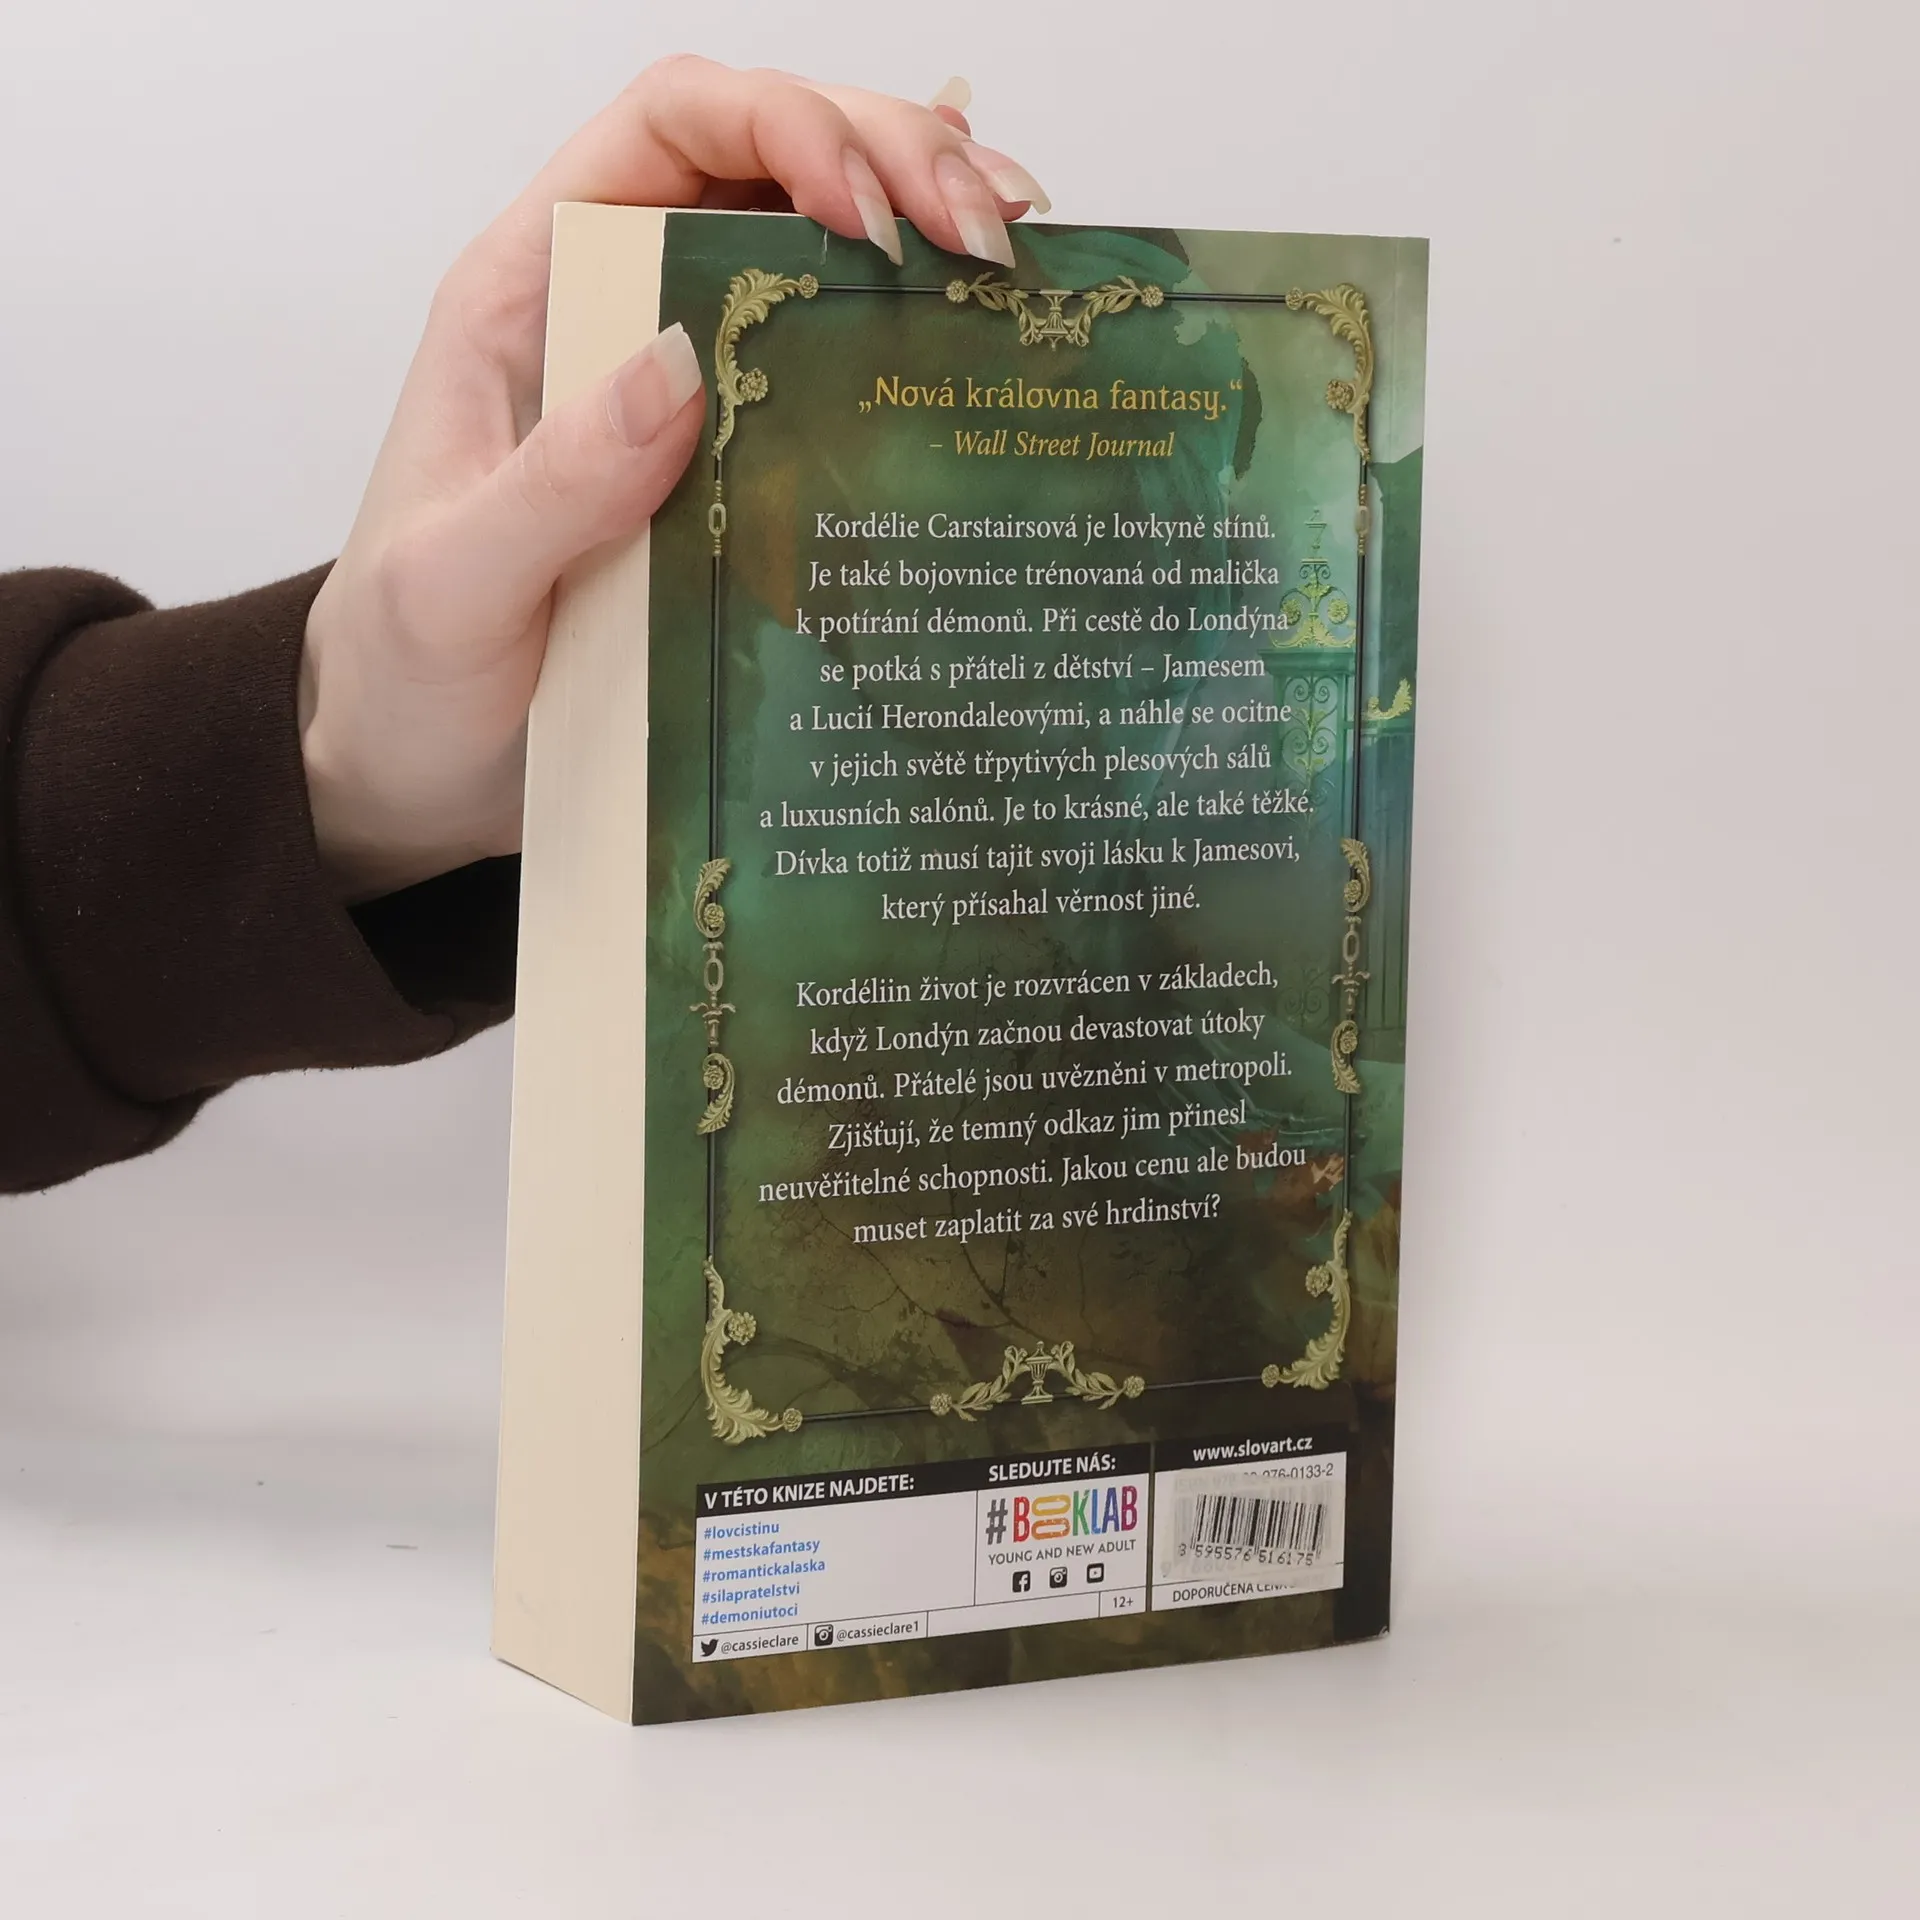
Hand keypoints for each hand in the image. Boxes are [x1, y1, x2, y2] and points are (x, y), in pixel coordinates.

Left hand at [301, 60, 1047, 899]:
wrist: (412, 766)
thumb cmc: (407, 671)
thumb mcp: (455, 585)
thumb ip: (556, 482)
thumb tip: (680, 363)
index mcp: (532, 291)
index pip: (668, 130)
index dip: (786, 126)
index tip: (876, 214)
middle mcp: (614, 312)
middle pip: (767, 160)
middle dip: (893, 157)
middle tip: (993, 236)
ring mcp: (678, 387)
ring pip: (813, 245)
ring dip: (923, 224)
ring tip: (1015, 262)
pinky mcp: (726, 465)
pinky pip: (829, 363)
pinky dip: (912, 329)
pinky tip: (982, 328)